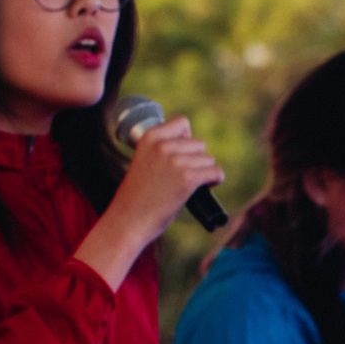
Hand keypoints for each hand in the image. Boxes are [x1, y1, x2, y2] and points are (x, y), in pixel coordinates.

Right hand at [74, 115, 224, 288]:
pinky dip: (215, 180)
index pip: (182, 123)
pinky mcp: (187, 178)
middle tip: (185, 176)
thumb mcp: (145, 161)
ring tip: (190, 185)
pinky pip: (215, 172)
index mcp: (150, 137)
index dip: (187, 139)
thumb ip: (162, 150)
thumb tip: (192, 144)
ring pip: (208, 159)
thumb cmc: (137, 195)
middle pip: (198, 143)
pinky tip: (207, 187)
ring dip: (204, 171)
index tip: (182, 155)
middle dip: (196, 159)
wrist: (129, 219)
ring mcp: (175, 161)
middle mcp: (162, 145)